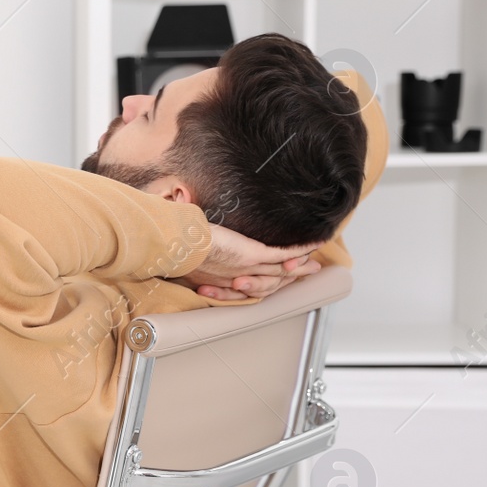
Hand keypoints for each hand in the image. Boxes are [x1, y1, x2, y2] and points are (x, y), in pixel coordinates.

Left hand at [174, 225, 320, 300]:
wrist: (171, 245)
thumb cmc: (172, 244)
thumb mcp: (179, 245)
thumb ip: (186, 232)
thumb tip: (179, 202)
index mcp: (215, 278)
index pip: (244, 284)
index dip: (259, 283)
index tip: (267, 279)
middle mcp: (233, 277)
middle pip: (268, 284)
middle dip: (289, 279)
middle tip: (307, 273)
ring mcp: (244, 267)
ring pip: (279, 273)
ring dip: (298, 268)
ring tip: (313, 264)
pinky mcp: (252, 256)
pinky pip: (283, 255)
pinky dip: (301, 250)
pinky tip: (315, 244)